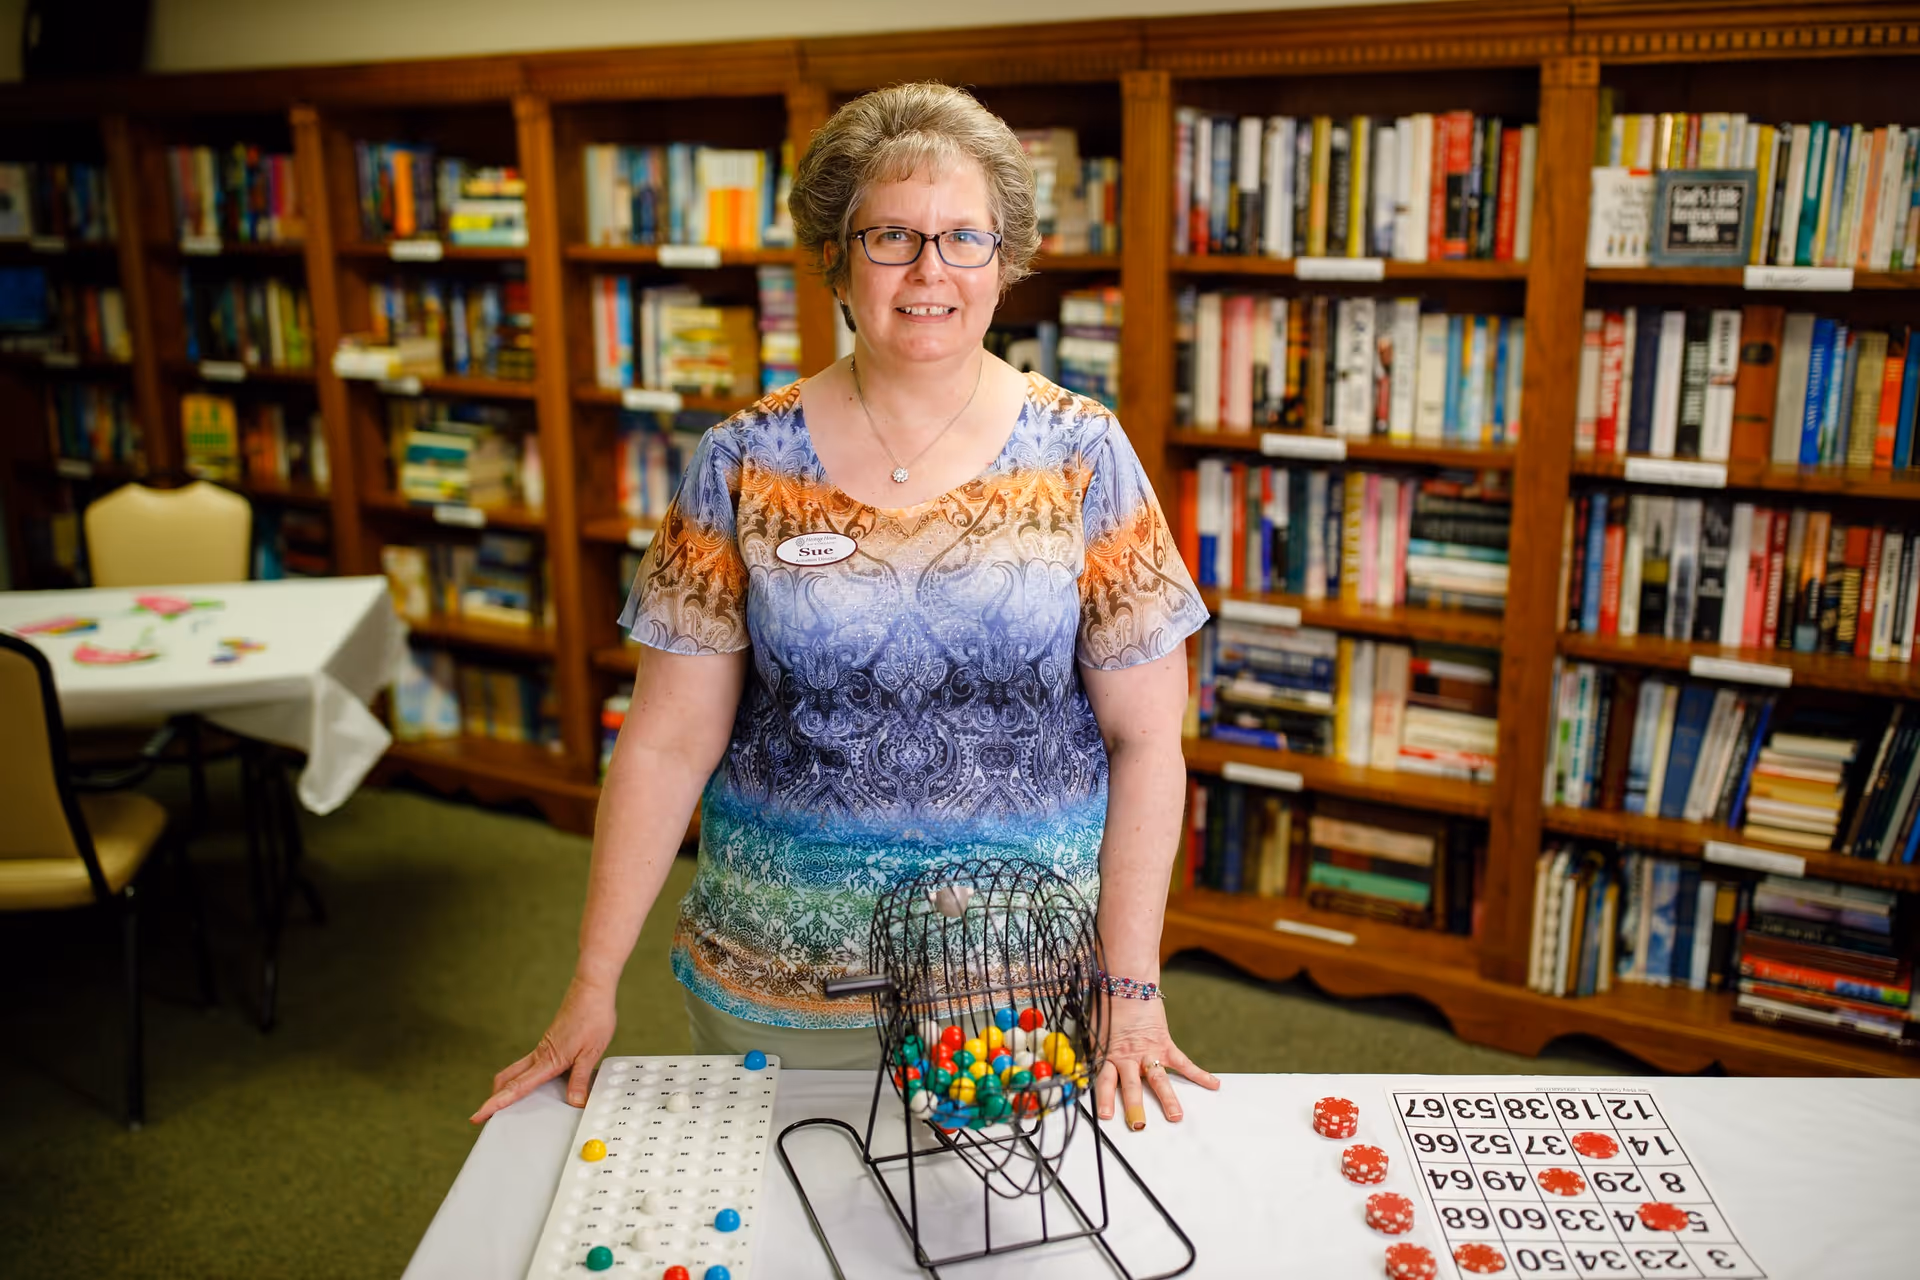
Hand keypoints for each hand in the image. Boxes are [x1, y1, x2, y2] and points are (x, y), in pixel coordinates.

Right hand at [471, 975, 616, 1124]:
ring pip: (517, 1070)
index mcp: (548, 1060)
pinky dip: (525, 1076)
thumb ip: (580, 1079)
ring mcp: (543, 1048)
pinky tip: (535, 1083)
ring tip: (506, 1105)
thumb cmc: (593, 1016)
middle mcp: (541, 1054)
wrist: (591, 989)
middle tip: (485, 1114)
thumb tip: (574, 1102)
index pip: (516, 1087)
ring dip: (508, 1087)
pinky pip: (531, 1064)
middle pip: (508, 1078)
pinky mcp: (550, 1042)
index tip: (478, 1115)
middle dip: (495, 1096)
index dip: (496, 1103)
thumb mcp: (591, 1052)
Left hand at [1093, 995, 1218, 1130]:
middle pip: (1131, 1085)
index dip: (1105, 1099)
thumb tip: (1084, 1070)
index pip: (1104, 1080)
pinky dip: (1199, 1074)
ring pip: (1158, 1078)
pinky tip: (1213, 1085)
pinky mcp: (1165, 1044)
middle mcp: (1128, 1057)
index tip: (1107, 1116)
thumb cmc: (1108, 1008)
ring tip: (1175, 1116)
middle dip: (1135, 1106)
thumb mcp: (1095, 1033)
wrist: (1126, 985)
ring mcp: (1148, 1052)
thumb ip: (1095, 1054)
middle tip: (1138, 1124)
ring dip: (1167, 1098)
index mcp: (1108, 1055)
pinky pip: (1183, 1062)